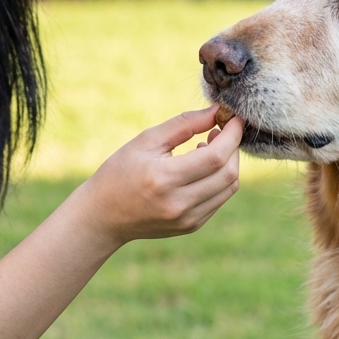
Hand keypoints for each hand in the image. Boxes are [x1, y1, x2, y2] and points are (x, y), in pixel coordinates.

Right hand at [72, 105, 242, 248]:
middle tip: (222, 129)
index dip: (232, 134)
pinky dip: (219, 179)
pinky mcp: (191, 226)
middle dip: (233, 147)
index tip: (235, 117)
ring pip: (229, 188)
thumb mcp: (147, 140)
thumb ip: (184, 124)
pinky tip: (202, 166)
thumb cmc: (121, 171)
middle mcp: (179, 204)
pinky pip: (219, 199)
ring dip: (228, 163)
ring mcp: (187, 220)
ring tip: (210, 145)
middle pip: (228, 173)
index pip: (215, 156)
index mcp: (164, 179)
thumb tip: (217, 112)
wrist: (103, 215)